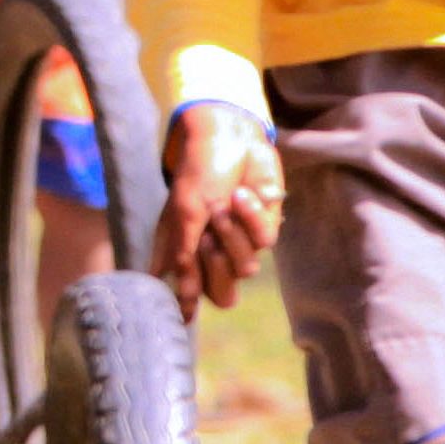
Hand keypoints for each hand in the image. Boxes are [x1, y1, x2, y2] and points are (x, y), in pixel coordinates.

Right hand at [156, 103, 284, 311]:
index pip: (191, 297)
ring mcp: (240, 243)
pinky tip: (243, 194)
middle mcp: (212, 254)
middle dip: (217, 266)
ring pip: (244, 267)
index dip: (191, 301)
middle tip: (209, 240)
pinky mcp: (264, 228)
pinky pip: (264, 240)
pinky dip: (251, 216)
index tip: (185, 304)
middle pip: (223, 294)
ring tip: (222, 205)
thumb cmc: (199, 174)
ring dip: (232, 233)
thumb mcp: (185, 214)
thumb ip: (183, 257)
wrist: (231, 138)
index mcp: (186, 254)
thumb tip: (179, 299)